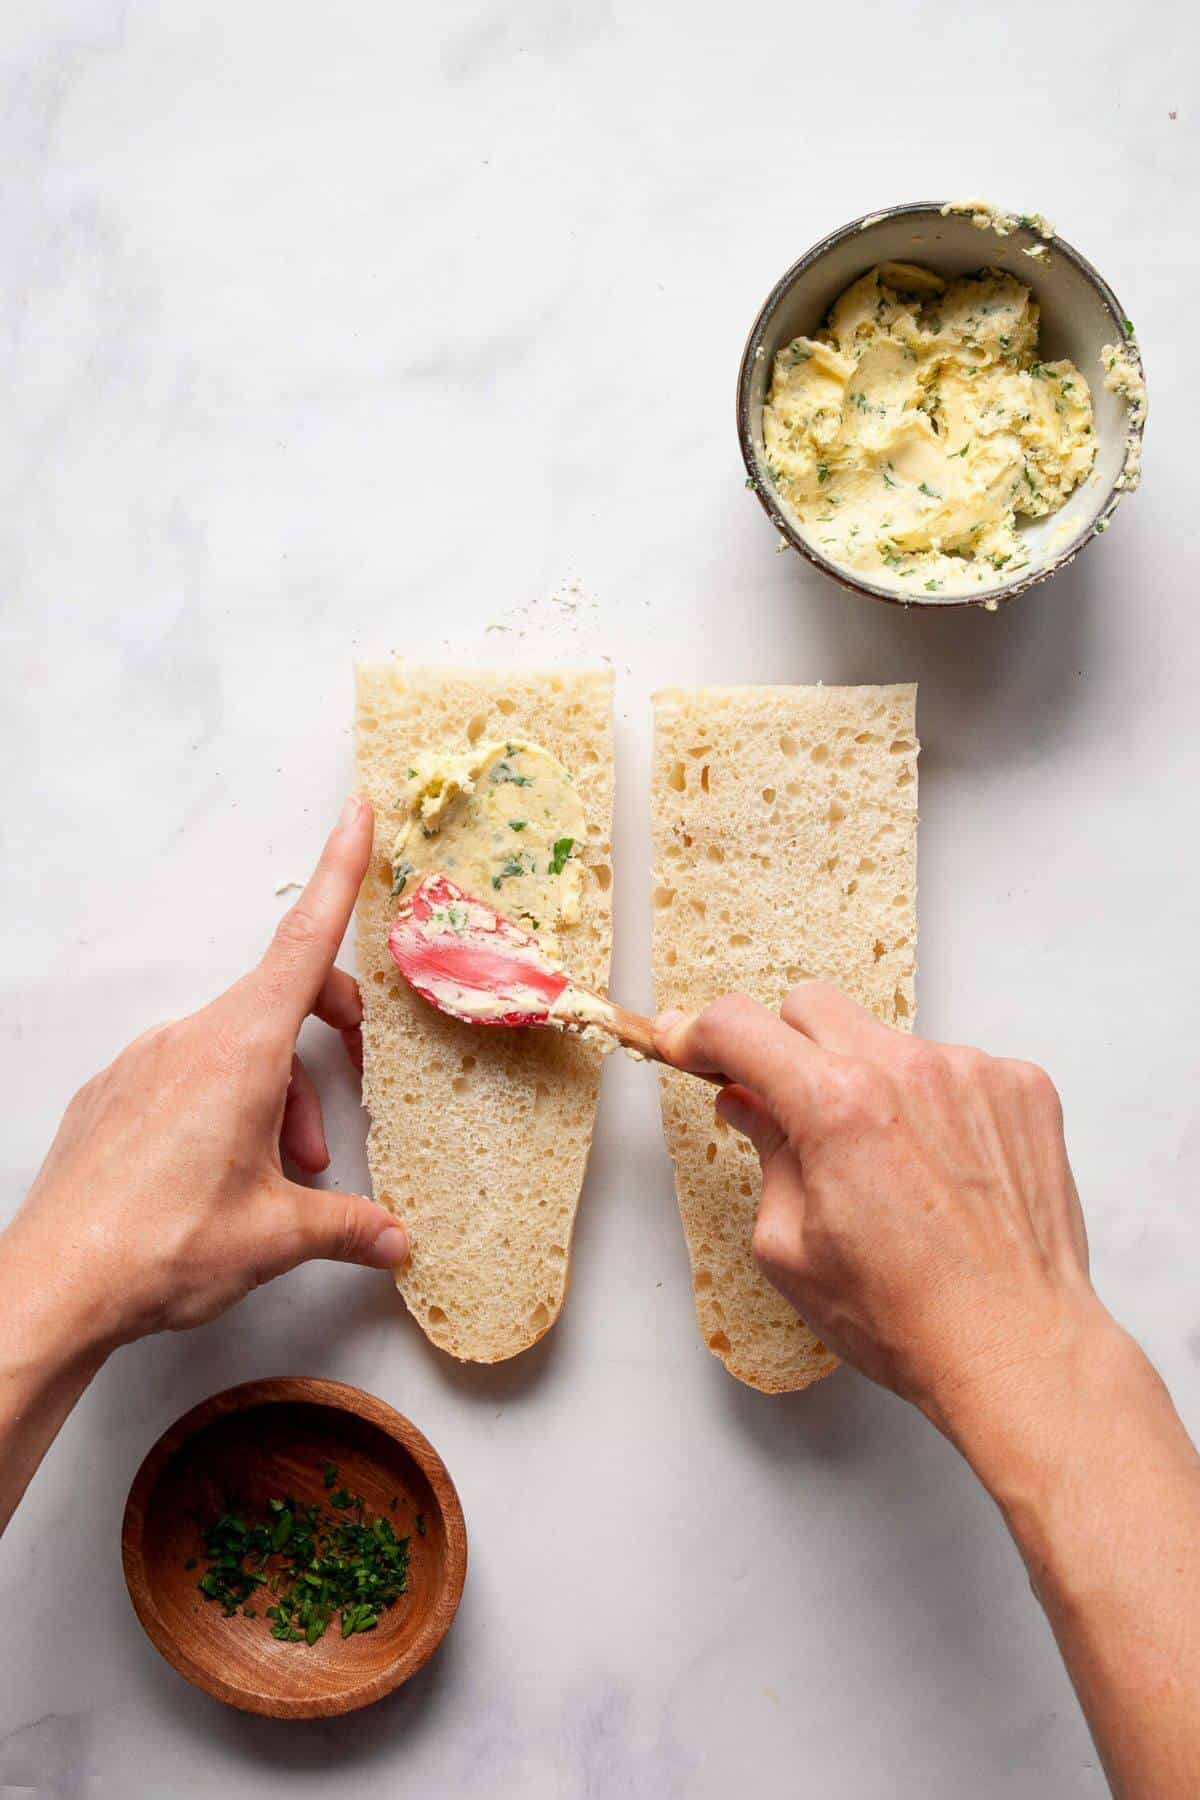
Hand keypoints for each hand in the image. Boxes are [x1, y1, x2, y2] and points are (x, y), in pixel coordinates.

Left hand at [5, 796, 406, 1350]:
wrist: (55, 1286)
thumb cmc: (163, 1246)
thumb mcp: (275, 1235)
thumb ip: (347, 1225)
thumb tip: (394, 1239)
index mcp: (240, 1050)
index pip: (304, 941)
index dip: (339, 874)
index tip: (357, 815)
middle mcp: (189, 1039)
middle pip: (279, 1003)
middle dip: (323, 1041)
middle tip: (344, 1104)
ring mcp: (144, 1061)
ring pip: (234, 1048)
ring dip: (275, 1095)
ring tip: (283, 1174)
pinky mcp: (113, 1092)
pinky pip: (186, 1074)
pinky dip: (223, 1107)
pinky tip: (220, 1176)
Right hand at [654, 983, 1102, 1442]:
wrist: (1016, 1349)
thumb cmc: (903, 1317)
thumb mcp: (790, 1246)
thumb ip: (765, 1153)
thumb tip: (746, 1102)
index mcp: (835, 1105)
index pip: (741, 1027)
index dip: (699, 1034)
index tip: (689, 1046)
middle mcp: (906, 1068)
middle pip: (812, 1008)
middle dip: (784, 1049)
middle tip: (788, 1109)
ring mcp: (972, 1071)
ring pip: (887, 1039)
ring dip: (867, 1079)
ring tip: (887, 1163)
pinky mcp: (1023, 1088)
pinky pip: (953, 1066)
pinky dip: (934, 1101)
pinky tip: (943, 1168)